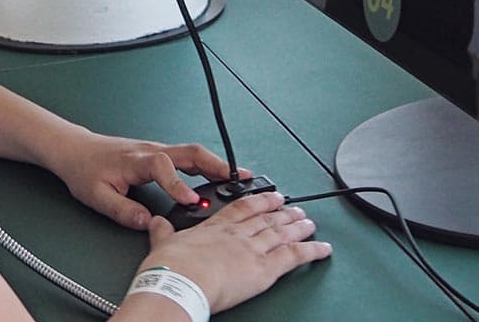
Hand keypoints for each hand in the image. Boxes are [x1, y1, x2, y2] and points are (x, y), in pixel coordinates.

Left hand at [44, 131, 247, 229]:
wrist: (76, 150)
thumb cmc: (85, 170)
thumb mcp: (97, 196)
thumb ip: (122, 211)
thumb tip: (148, 224)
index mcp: (137, 161)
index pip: (163, 167)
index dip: (179, 184)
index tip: (192, 201)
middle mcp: (151, 151)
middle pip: (189, 153)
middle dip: (216, 166)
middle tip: (239, 179)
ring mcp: (157, 151)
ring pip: (192, 154)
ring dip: (215, 165)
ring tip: (239, 179)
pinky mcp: (159, 155)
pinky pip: (187, 158)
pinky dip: (206, 165)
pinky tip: (218, 177)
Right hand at [139, 192, 330, 313]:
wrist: (179, 282)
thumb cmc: (171, 268)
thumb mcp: (163, 243)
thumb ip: (163, 232)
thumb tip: (156, 223)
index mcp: (216, 228)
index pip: (243, 208)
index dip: (260, 200)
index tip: (271, 196)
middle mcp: (238, 235)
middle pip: (267, 219)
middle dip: (284, 213)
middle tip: (297, 209)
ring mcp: (253, 249)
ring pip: (282, 233)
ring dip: (299, 227)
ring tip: (310, 224)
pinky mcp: (264, 269)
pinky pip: (294, 256)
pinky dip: (311, 251)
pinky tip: (322, 248)